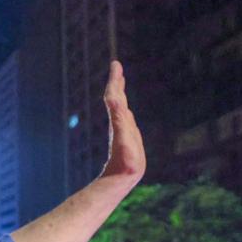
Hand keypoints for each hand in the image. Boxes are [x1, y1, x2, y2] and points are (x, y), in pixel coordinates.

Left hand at [102, 61, 145, 181]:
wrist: (120, 178)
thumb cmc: (123, 161)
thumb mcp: (122, 138)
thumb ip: (119, 118)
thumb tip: (113, 98)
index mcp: (118, 119)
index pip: (114, 95)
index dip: (115, 80)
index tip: (115, 64)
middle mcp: (120, 122)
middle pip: (117, 97)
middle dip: (117, 81)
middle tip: (116, 67)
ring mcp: (123, 129)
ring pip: (120, 106)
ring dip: (120, 93)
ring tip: (120, 81)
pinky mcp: (127, 137)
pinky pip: (125, 119)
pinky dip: (125, 110)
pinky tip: (126, 110)